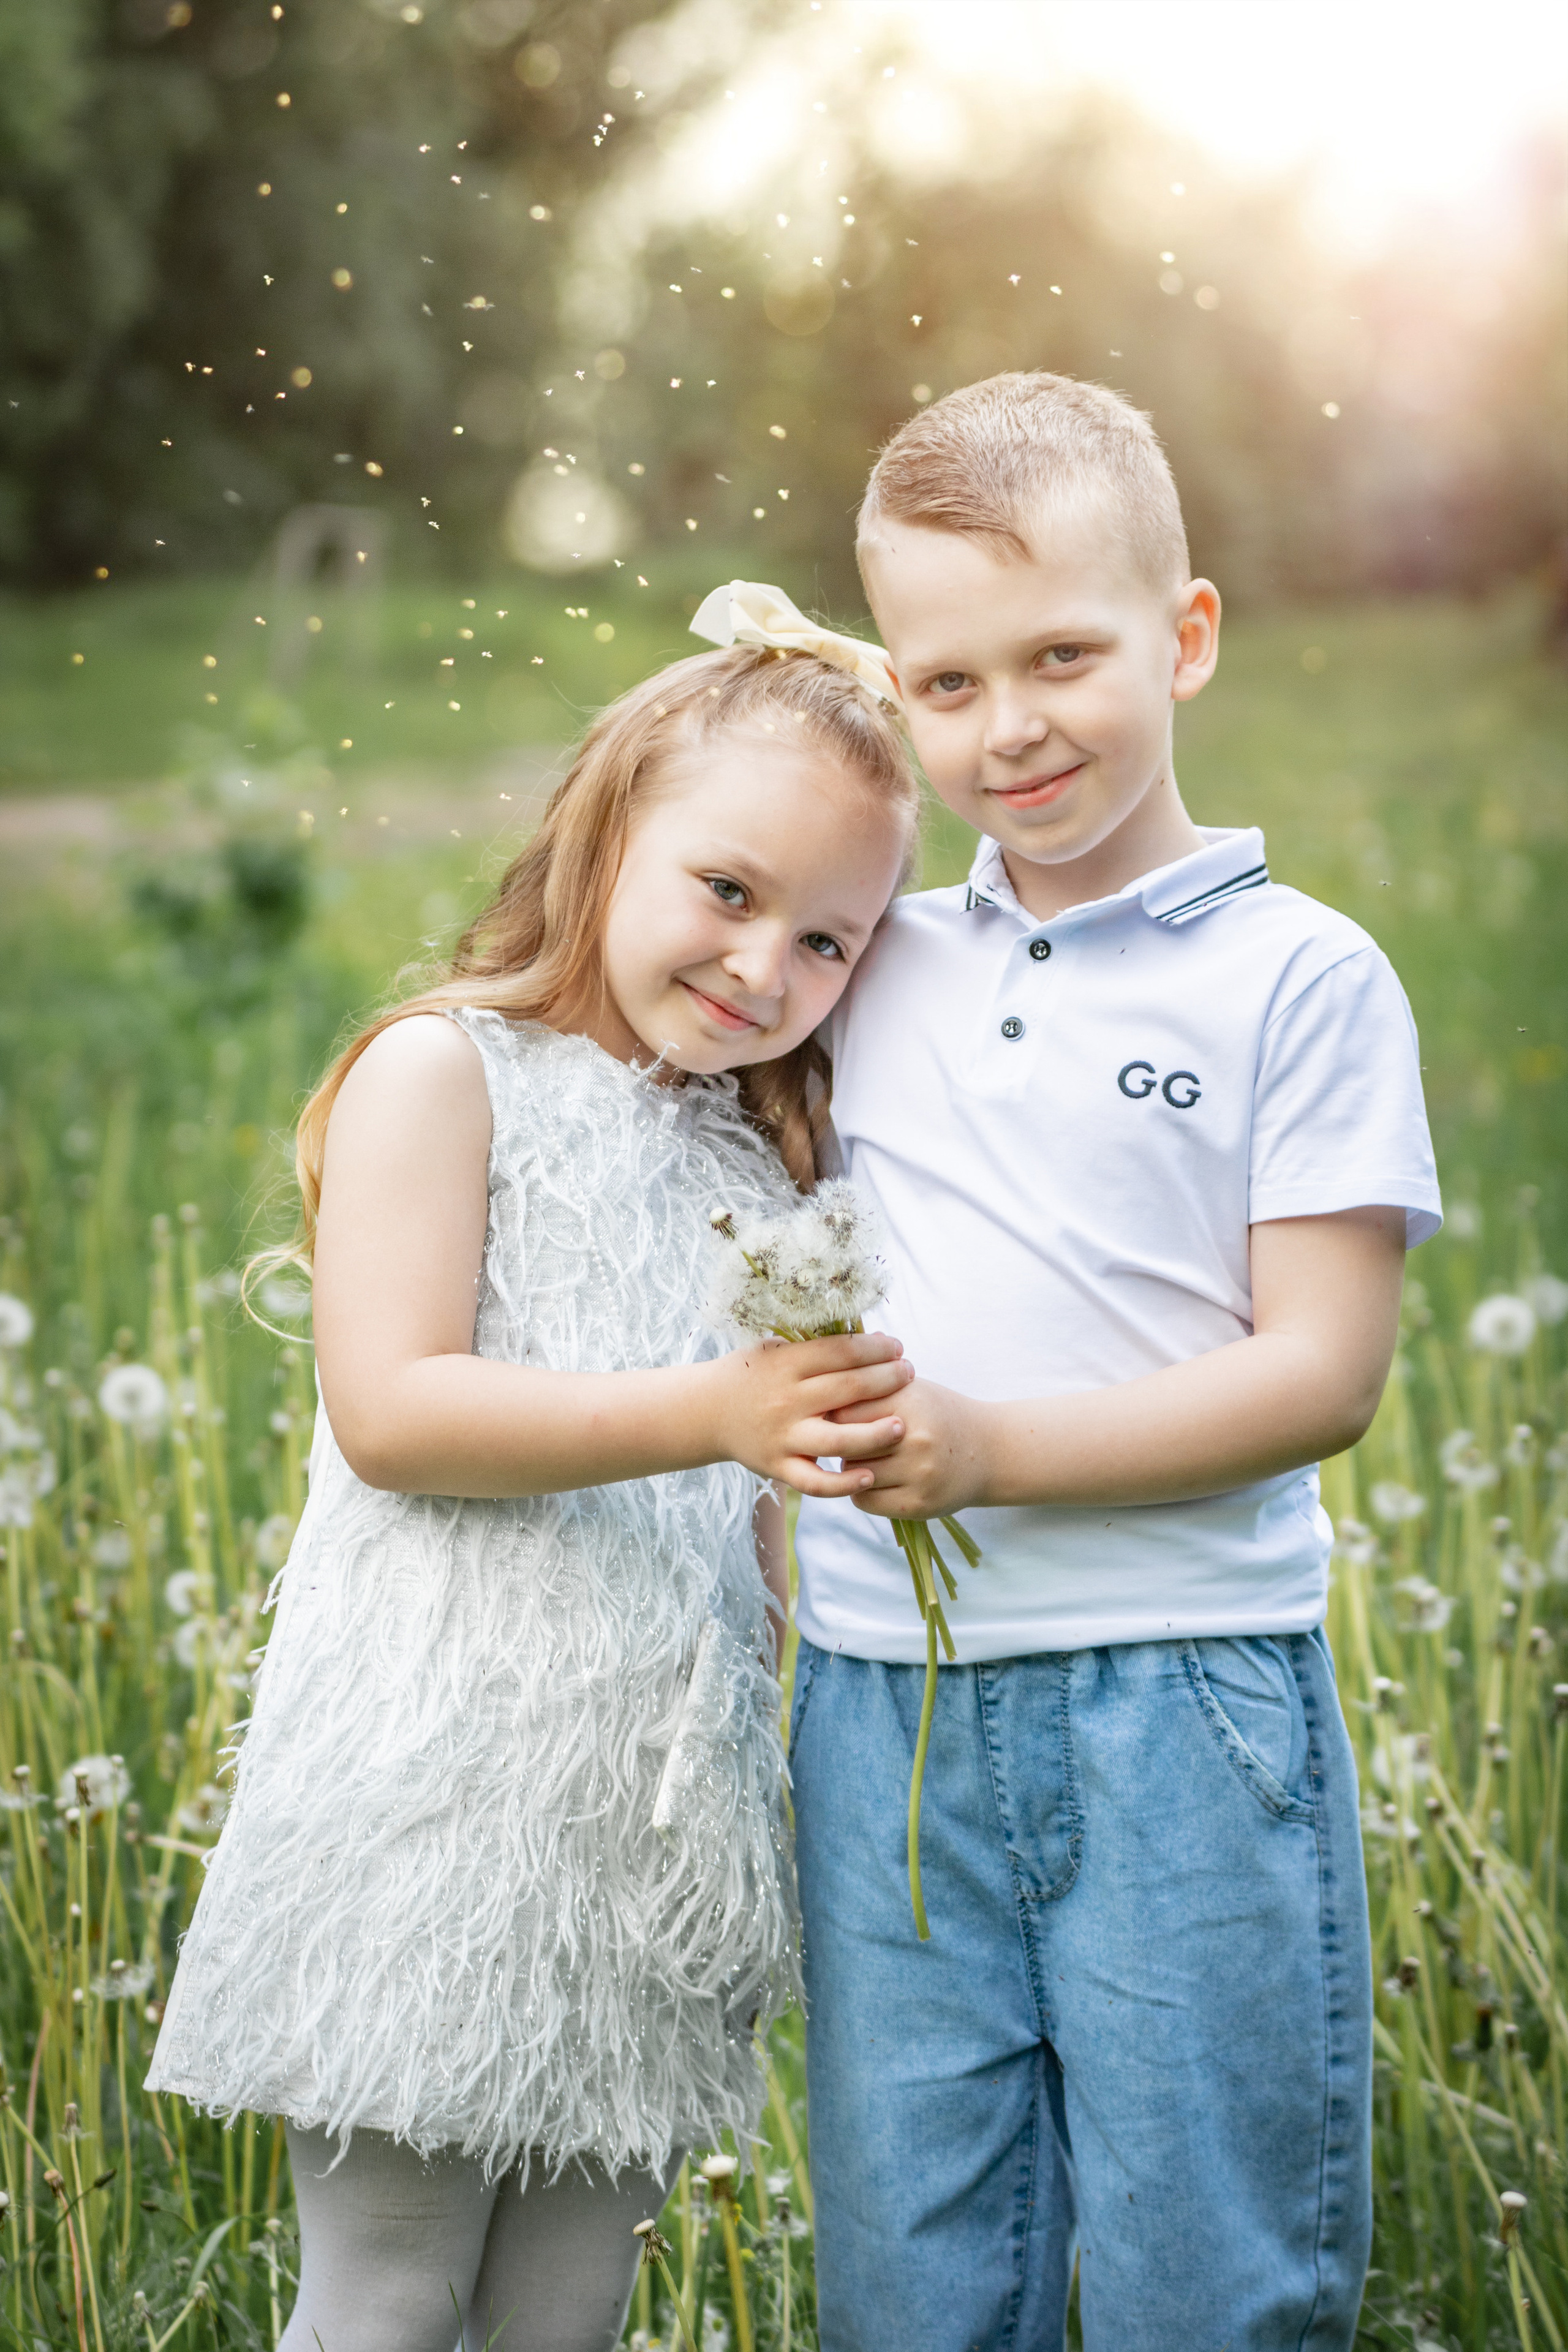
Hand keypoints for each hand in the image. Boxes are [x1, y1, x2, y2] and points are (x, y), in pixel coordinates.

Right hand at [709, 1332, 913, 1497]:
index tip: (897, 1347)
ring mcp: (783, 1436)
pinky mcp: (779, 1467)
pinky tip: (869, 1475)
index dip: (876, 1348)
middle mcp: (786, 1400)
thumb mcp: (775, 1350)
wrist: (705, 1411)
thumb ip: (816, 1347)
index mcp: (786, 1364)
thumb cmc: (750, 1375)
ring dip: (876, 1433)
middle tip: (909, 1374)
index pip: (842, 1352)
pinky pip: (815, 1482)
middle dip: (887, 1380)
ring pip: (839, 1439)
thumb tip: (871, 1339)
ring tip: (902, 1426)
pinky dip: (843, 1484)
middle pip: (848, 1389)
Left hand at [836, 1376, 994, 1518]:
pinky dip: (861, 1490)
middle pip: (846, 1442)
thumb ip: (868, 1387)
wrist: (986, 1451)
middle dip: (842, 1440)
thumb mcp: (909, 1388)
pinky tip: (876, 1478)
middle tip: (851, 1437)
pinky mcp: (918, 1505)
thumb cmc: (936, 1413)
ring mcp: (918, 1474)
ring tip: (868, 1456)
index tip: (840, 1413)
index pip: (845, 1409)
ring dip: (851, 1467)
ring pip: (851, 1473)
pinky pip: (864, 1500)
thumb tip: (815, 1391)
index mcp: (909, 1401)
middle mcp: (915, 1438)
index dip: (837, 1412)